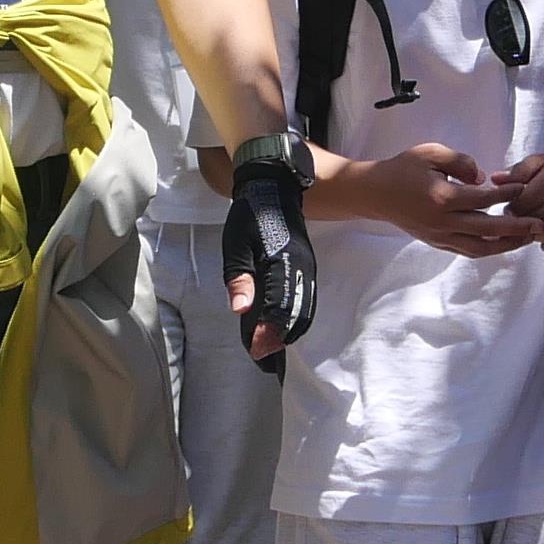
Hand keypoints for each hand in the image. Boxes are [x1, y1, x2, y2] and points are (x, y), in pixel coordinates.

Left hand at [221, 141, 316, 361]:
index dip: (269, 332)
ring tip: (269, 347)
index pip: (280, 307)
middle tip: (260, 355)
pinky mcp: (307, 268)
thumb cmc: (250, 216)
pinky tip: (281, 327)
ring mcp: (308, 268)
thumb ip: (239, 278)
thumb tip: (241, 309)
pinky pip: (306, 300)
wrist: (273, 188)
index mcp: (282, 262)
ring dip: (289, 331)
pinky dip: (295, 318)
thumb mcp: (236, 245)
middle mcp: (301, 268)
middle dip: (280, 338)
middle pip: (298, 315)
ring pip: (305, 310)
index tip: (255, 349)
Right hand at [327, 142, 538, 256]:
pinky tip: (503, 242)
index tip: (524, 188)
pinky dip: (489, 249)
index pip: (483, 200)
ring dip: (506, 245)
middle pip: (488, 230)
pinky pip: (468, 251)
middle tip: (540, 224)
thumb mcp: (430, 152)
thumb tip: (483, 178)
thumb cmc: (402, 168)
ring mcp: (440, 236)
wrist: (375, 193)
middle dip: (517, 228)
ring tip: (526, 238)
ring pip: (480, 248)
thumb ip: (460, 162)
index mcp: (442, 198)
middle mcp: (443, 222)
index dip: (506, 195)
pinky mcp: (437, 243)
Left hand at [494, 146, 543, 258]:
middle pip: (541, 217)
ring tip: (530, 229)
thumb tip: (495, 180)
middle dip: (523, 222)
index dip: (514, 207)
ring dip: (537, 236)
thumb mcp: (542, 161)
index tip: (509, 209)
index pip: (530, 197)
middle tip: (517, 221)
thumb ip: (518, 171)